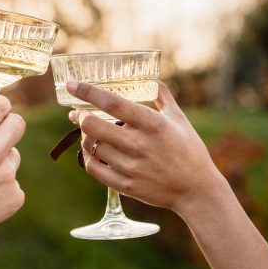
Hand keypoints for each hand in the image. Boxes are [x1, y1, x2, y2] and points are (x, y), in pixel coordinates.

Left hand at [66, 80, 223, 214]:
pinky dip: (87, 157)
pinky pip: (94, 169)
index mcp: (151, 124)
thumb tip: (152, 79)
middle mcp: (138, 144)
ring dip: (86, 136)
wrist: (196, 189)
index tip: (71, 85)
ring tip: (89, 132)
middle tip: (79, 114)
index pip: (112, 102)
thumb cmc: (189, 150)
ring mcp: (130, 167)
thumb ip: (163, 97)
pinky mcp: (125, 185)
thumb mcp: (179, 119)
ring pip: (91, 146)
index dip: (88, 92)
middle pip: (93, 126)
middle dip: (80, 116)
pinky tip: (91, 151)